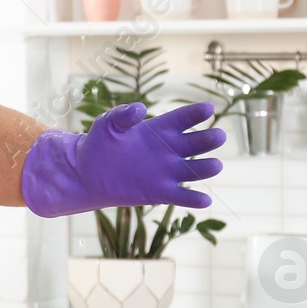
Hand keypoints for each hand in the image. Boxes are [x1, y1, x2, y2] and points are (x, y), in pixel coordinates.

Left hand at [20, 101, 226, 217]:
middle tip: (219, 136)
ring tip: (215, 165)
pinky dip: (194, 199)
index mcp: (160, 129)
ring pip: (194, 170)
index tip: (208, 107)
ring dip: (206, 168)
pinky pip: (182, 196)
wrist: (87, 172)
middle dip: (208, 139)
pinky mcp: (161, 192)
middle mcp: (169, 150)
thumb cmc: (100, 142)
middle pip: (195, 143)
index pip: (182, 119)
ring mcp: (168, 171)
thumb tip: (138, 108)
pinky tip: (204, 200)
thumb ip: (122, 114)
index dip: (196, 113)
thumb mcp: (108, 123)